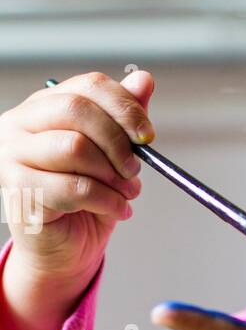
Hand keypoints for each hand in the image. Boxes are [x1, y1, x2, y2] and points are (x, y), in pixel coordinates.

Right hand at [0, 69, 153, 284]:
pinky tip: (117, 209)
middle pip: (77, 110)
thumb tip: (144, 80)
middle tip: (134, 169)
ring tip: (126, 192)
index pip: (88, 86)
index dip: (125, 106)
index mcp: (45, 106)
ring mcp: (12, 155)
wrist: (64, 249)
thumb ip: (123, 119)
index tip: (148, 136)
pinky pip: (73, 187)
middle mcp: (20, 123)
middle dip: (118, 141)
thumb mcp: (112, 155)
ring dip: (112, 175)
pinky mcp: (18, 190)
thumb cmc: (85, 200)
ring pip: (75, 147)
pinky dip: (107, 200)